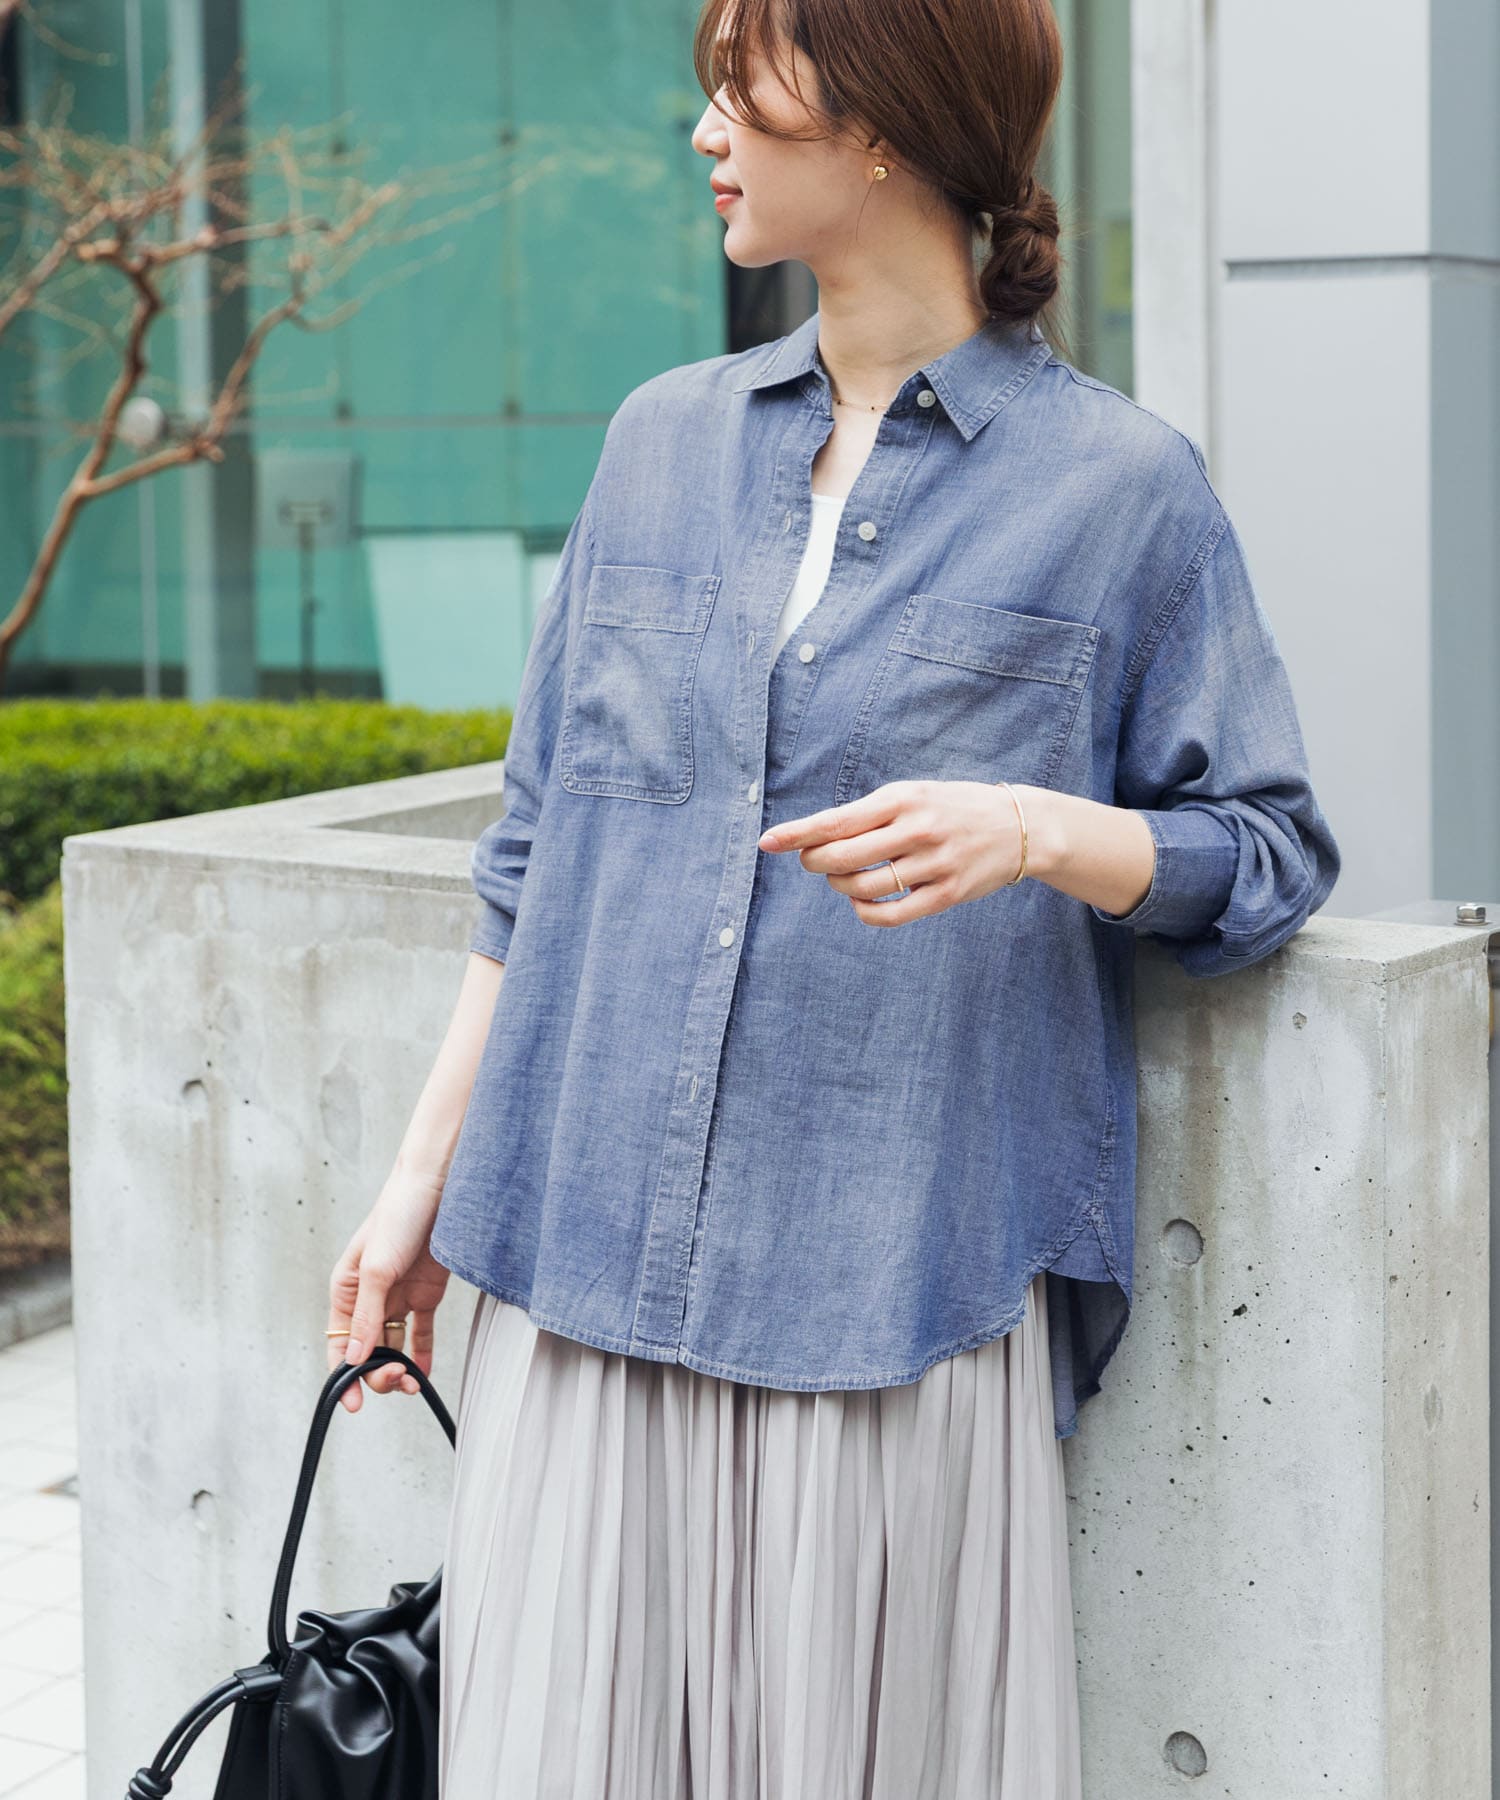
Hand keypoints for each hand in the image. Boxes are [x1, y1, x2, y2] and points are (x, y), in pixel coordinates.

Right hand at [326, 1167, 451, 1411]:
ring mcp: (398, 1297)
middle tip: (397, 1378)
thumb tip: (352, 1358)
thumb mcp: (377, 1268)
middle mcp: (369, 1298)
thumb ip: (366, 1314)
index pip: (338, 1343)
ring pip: (393, 1346)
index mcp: (346, 1290)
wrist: (438, 1187)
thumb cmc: (398, 1217)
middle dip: (377, 1372)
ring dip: (400, 1369)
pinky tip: (425, 1373)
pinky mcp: (425, 1294)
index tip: (353, 1404)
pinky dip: (422, 1355)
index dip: (343, 1376)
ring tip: (413, 1382)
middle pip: (367, 1351)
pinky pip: (421, 1333)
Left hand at [757, 779, 1033, 925]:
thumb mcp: (914, 795)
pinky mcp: (947, 894)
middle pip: (842, 856)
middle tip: (813, 862)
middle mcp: (917, 829)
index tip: (767, 842)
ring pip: (862, 887)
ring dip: (840, 886)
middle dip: (815, 862)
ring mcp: (934, 864)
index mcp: (903, 798)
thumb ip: (869, 814)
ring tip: (842, 878)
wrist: (1020, 826)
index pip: (836, 820)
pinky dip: (865, 912)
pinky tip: (861, 903)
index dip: (797, 834)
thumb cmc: (952, 808)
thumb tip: (814, 838)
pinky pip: (891, 914)